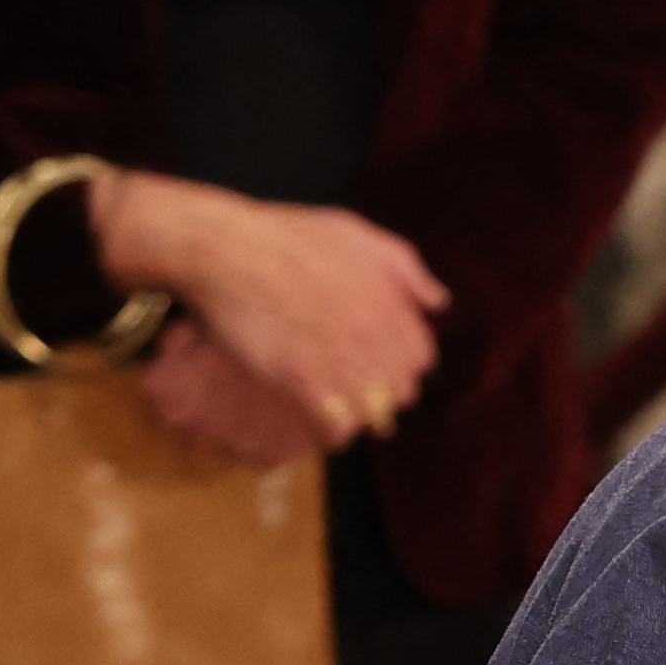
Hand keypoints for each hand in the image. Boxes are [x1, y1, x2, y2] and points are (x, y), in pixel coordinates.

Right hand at [90, 168, 444, 445]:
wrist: (226, 249)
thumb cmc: (288, 236)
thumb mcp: (359, 233)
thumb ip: (407, 269)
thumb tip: (438, 302)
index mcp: (391, 305)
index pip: (421, 359)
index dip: (398, 362)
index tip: (375, 359)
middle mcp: (374, 336)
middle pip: (400, 392)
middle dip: (380, 390)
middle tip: (351, 382)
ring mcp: (341, 361)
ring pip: (372, 415)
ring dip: (356, 413)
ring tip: (333, 401)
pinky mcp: (303, 382)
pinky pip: (337, 429)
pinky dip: (331, 431)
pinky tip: (316, 418)